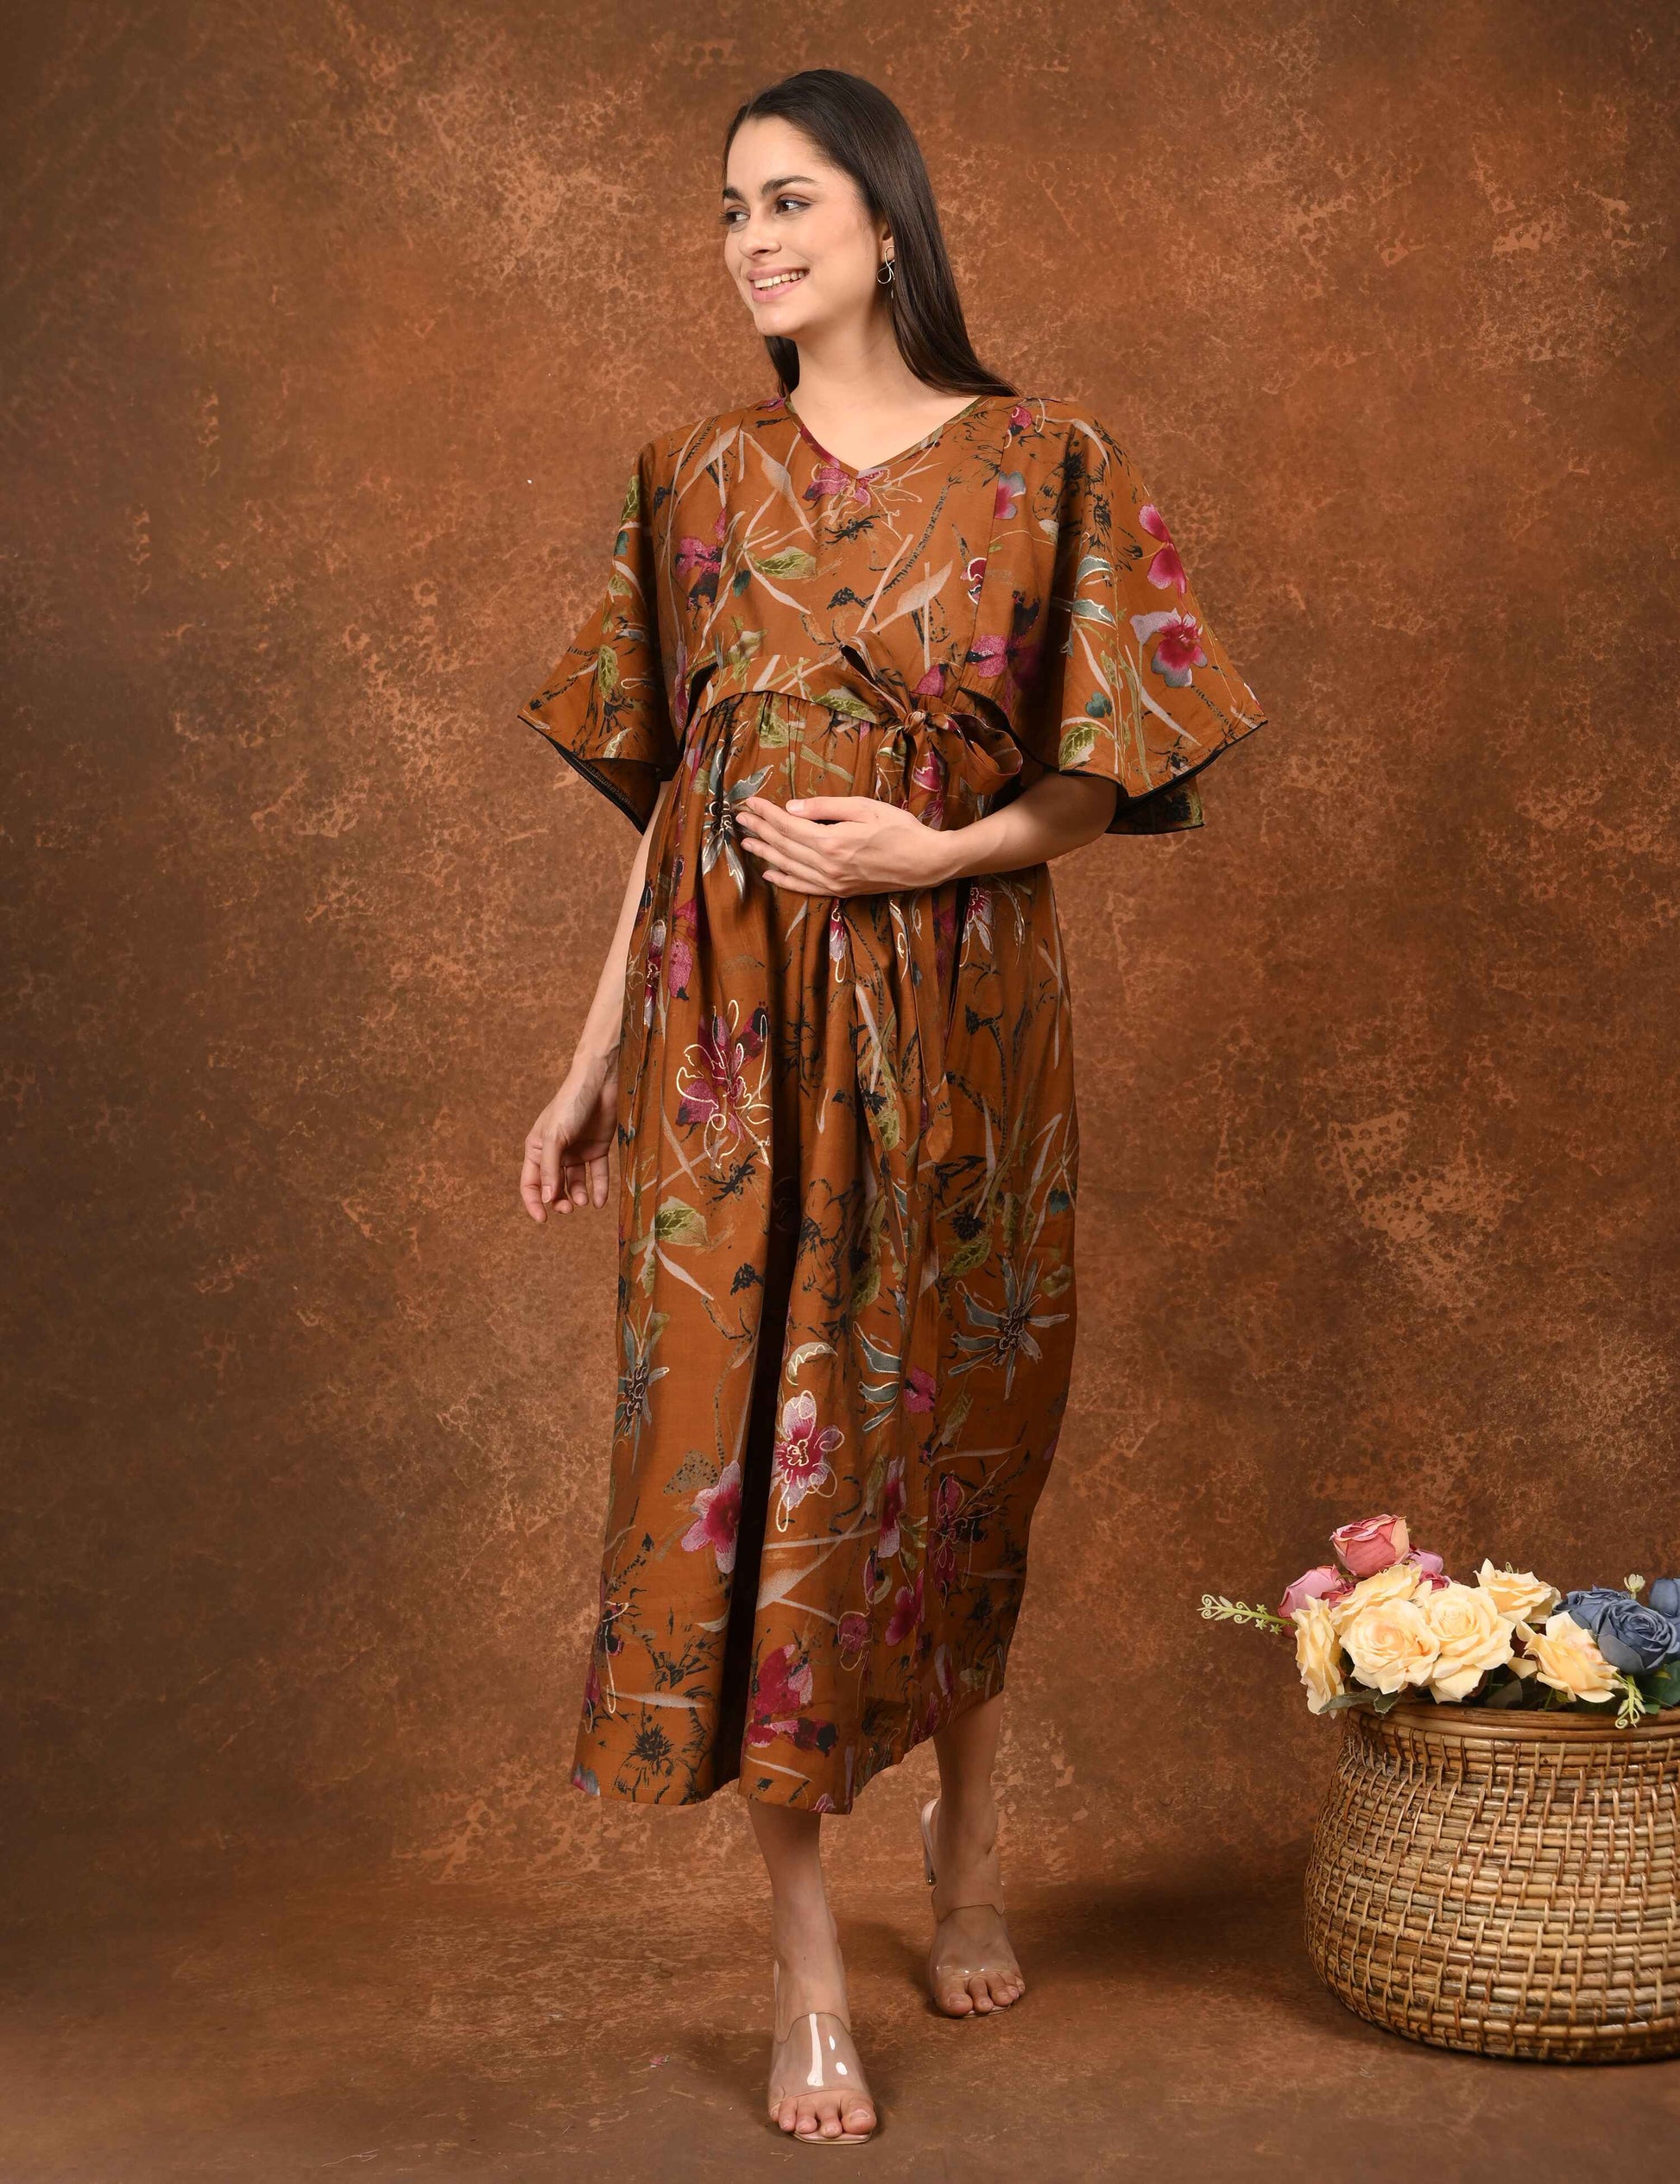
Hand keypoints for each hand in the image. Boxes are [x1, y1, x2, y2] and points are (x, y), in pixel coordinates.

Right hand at [521, 1054, 615, 1222]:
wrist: (600, 1083)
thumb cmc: (570, 1104)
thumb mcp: (555, 1137)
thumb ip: (550, 1169)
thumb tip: (546, 1199)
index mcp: (537, 1148)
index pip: (530, 1183)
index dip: (534, 1202)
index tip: (543, 1219)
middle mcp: (555, 1153)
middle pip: (553, 1187)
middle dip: (559, 1201)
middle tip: (570, 1208)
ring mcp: (576, 1152)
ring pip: (575, 1183)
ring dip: (579, 1195)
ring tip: (585, 1201)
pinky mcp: (596, 1149)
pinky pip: (596, 1174)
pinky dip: (599, 1189)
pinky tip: (600, 1201)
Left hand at [736, 793, 953, 895]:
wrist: (926, 862)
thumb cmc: (900, 829)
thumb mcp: (865, 807)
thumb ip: (826, 807)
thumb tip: (792, 807)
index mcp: (832, 842)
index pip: (789, 825)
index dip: (766, 813)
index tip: (750, 802)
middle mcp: (827, 866)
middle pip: (784, 846)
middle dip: (760, 831)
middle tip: (740, 819)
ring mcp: (833, 882)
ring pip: (789, 867)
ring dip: (766, 854)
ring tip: (747, 843)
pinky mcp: (840, 891)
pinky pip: (804, 888)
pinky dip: (785, 880)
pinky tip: (770, 874)